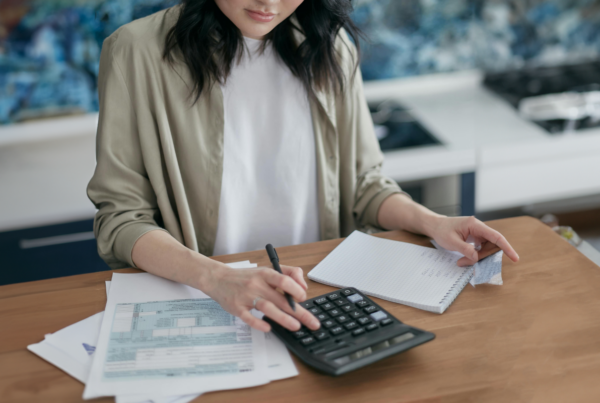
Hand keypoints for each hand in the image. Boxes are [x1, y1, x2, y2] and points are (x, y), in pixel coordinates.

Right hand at [203, 264, 320, 332]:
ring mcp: (246, 296)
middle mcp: (257, 284)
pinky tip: (268, 328)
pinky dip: (258, 323)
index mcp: (266, 273)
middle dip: (299, 312)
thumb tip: (303, 286)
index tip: (304, 298)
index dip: (297, 290)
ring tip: (296, 327)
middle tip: (312, 322)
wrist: (219, 278)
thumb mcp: (267, 269)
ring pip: (267, 308)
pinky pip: (248, 317)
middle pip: (280, 298)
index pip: (284, 280)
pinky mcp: (237, 308)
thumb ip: (288, 273)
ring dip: (283, 318)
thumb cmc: (247, 277)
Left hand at [429, 216, 519, 266]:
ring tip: (462, 261)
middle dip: (482, 257)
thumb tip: (476, 258)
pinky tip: (465, 259)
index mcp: (475, 225)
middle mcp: (479, 227)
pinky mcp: (475, 237)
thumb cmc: (442, 231)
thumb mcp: (452, 242)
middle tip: (465, 263)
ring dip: (477, 257)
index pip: (496, 237)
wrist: (435, 226)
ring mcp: (477, 232)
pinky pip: (481, 248)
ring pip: (486, 248)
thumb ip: (465, 250)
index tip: (515, 258)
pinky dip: (475, 255)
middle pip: (491, 245)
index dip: (507, 247)